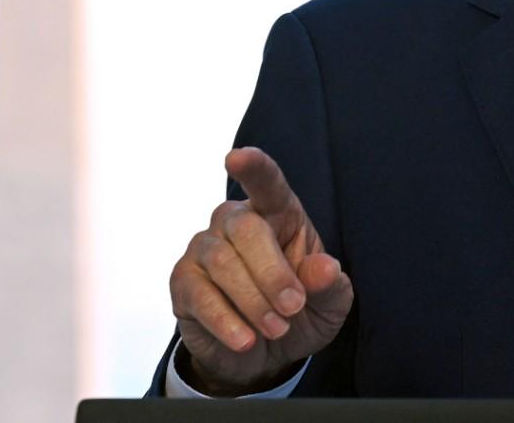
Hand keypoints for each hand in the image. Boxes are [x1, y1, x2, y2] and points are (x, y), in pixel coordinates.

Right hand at [168, 147, 353, 393]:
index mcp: (277, 213)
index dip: (253, 167)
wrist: (264, 355)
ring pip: (222, 263)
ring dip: (254, 300)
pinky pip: (200, 295)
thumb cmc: (299, 312)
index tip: (236, 157)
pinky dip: (227, 321)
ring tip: (277, 328)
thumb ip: (330, 284)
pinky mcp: (183, 283)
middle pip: (247, 229)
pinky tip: (246, 340)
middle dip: (273, 272)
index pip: (266, 182)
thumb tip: (325, 268)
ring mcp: (204, 249)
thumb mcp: (329, 303)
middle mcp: (234, 221)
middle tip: (293, 307)